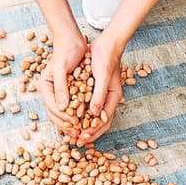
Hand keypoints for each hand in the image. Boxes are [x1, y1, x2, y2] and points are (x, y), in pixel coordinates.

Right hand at [37, 27, 86, 139]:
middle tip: (78, 133)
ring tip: (81, 131)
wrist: (71, 39)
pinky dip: (76, 113)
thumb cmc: (66, 51)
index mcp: (44, 86)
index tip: (75, 124)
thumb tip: (62, 108)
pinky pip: (70, 106)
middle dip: (66, 124)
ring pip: (62, 112)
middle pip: (55, 113)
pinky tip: (84, 120)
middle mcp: (48, 91)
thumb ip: (61, 88)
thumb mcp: (62, 68)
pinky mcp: (67, 90)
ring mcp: (57, 91)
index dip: (64, 117)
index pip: (53, 107)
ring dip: (71, 122)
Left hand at [77, 31, 124, 145]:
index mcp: (114, 97)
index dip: (93, 132)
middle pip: (100, 122)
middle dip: (88, 133)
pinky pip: (88, 107)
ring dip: (83, 126)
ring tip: (72, 133)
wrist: (107, 42)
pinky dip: (80, 114)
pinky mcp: (95, 90)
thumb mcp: (103, 76)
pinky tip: (71, 117)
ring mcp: (102, 94)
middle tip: (76, 141)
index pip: (104, 121)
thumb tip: (94, 114)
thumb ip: (100, 95)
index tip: (81, 138)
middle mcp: (109, 98)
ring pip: (93, 116)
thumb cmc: (106, 57)